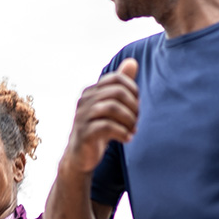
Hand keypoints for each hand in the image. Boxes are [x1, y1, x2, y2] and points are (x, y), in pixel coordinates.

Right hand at [64, 58, 138, 173]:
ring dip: (129, 120)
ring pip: (112, 108)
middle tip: (137, 121)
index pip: (116, 79)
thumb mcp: (111, 105)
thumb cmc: (99, 128)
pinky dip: (122, 132)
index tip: (136, 106)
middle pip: (117, 93)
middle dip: (133, 107)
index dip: (132, 90)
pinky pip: (106, 127)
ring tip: (133, 130)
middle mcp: (85, 101)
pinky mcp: (84, 133)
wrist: (81, 156)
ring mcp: (82, 117)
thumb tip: (132, 62)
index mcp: (91, 91)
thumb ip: (120, 85)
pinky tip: (128, 139)